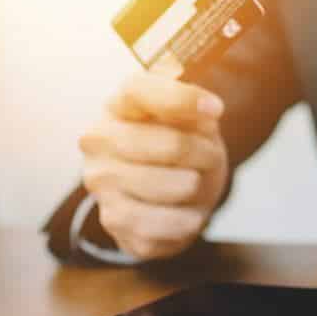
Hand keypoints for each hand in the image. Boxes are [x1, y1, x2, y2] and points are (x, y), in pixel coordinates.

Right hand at [79, 72, 228, 259]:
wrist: (169, 196)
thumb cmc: (180, 146)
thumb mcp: (191, 119)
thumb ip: (194, 108)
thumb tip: (208, 109)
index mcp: (119, 105)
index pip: (141, 91)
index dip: (183, 99)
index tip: (217, 111)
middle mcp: (99, 139)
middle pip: (172, 145)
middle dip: (205, 155)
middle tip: (211, 158)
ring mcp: (100, 181)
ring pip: (173, 186)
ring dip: (198, 188)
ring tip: (194, 184)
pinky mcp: (112, 219)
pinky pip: (165, 224)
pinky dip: (188, 220)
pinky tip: (187, 213)